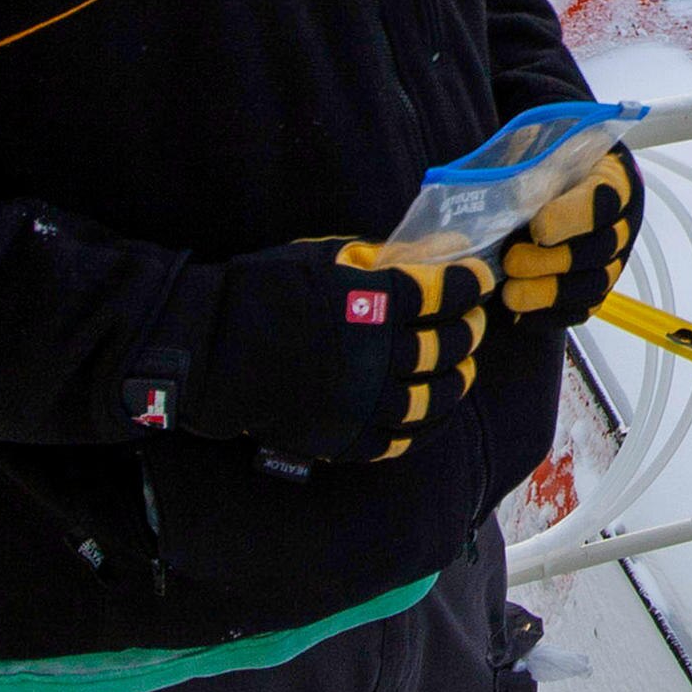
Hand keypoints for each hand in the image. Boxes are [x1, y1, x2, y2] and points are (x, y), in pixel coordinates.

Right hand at [182, 242, 495, 469]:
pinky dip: (426, 425)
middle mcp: (379, 357)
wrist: (213, 350)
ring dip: (457, 382)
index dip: (468, 285)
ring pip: (434, 398)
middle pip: (448, 347)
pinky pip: (402, 439)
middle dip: (468, 331)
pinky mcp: (348, 437)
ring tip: (462, 370)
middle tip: (473, 323)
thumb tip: (427, 253)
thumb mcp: (324, 256)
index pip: (445, 293)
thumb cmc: (265, 290)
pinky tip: (432, 411)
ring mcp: (365, 403)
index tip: (478, 280)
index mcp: (376, 304)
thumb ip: (379, 259)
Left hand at [493, 145, 637, 325]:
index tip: (536, 227)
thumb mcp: (538, 151)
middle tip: (511, 261)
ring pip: (593, 286)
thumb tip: (520, 198)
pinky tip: (519, 313)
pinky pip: (581, 310)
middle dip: (552, 261)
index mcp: (612, 180)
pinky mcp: (595, 289)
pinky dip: (550, 316)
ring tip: (511, 293)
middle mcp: (619, 224)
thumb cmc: (544, 161)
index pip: (602, 202)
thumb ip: (533, 170)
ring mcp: (610, 260)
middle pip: (599, 251)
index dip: (570, 219)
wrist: (550, 182)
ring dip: (550, 293)